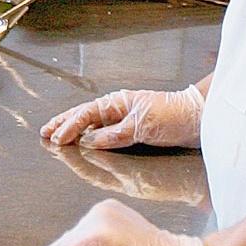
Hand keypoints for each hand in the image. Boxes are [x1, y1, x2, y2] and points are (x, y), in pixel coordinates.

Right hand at [41, 86, 203, 150]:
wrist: (201, 119)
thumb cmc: (174, 116)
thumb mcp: (143, 125)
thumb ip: (115, 134)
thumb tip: (90, 141)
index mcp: (118, 103)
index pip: (86, 115)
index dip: (69, 127)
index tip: (56, 139)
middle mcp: (119, 110)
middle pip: (84, 116)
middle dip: (64, 124)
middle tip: (45, 133)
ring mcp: (126, 120)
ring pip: (93, 124)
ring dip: (74, 130)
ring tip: (58, 136)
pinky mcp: (135, 131)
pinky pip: (106, 134)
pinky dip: (91, 137)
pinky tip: (85, 143)